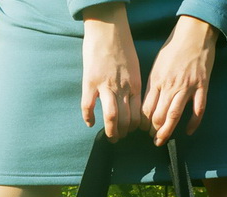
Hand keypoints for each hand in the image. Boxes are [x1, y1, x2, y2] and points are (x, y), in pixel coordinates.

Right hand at [81, 3, 141, 142]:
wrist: (108, 28)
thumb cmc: (122, 45)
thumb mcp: (135, 66)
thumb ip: (133, 83)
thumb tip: (131, 99)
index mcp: (135, 85)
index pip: (138, 114)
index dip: (135, 127)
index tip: (131, 131)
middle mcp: (122, 89)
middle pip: (126, 120)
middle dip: (123, 133)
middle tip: (119, 138)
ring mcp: (105, 86)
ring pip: (110, 117)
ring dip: (111, 131)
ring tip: (109, 136)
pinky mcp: (90, 82)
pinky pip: (88, 106)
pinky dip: (88, 118)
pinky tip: (90, 123)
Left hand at [141, 16, 218, 146]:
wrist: (195, 34)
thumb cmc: (174, 49)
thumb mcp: (157, 65)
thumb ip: (153, 84)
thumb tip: (148, 103)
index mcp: (157, 80)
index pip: (147, 107)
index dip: (144, 122)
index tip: (144, 129)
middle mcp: (170, 85)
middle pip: (159, 114)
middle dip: (154, 130)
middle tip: (154, 139)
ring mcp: (187, 86)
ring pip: (175, 114)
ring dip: (167, 131)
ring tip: (162, 140)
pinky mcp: (202, 86)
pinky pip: (198, 109)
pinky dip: (193, 122)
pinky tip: (188, 131)